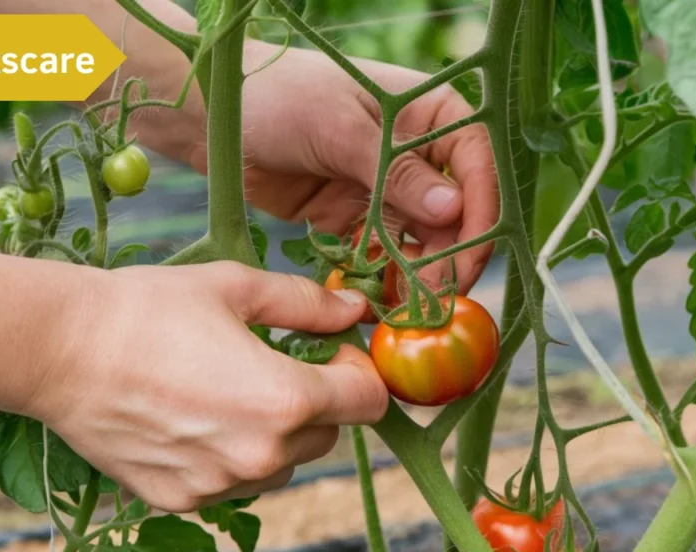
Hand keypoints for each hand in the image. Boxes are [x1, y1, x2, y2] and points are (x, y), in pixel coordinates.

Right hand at [25, 262, 387, 512]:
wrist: (60, 350)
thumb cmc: (150, 309)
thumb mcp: (238, 287)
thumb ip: (308, 304)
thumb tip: (357, 310)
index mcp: (286, 399)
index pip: (369, 401)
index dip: (359, 371)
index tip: (331, 351)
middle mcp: (262, 454)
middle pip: (329, 435)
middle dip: (318, 400)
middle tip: (277, 363)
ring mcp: (222, 484)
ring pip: (285, 464)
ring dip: (278, 433)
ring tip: (232, 391)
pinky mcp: (184, 501)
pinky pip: (236, 482)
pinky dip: (233, 455)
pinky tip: (197, 418)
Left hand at [189, 42, 498, 293]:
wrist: (215, 113)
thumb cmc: (280, 95)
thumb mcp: (340, 129)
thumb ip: (396, 173)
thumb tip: (452, 210)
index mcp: (429, 113)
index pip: (476, 164)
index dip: (480, 211)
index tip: (468, 254)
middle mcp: (418, 154)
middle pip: (457, 213)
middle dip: (451, 256)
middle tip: (438, 297)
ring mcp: (389, 190)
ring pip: (424, 241)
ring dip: (421, 276)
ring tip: (411, 311)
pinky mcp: (358, 219)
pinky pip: (384, 256)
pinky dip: (385, 280)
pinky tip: (383, 304)